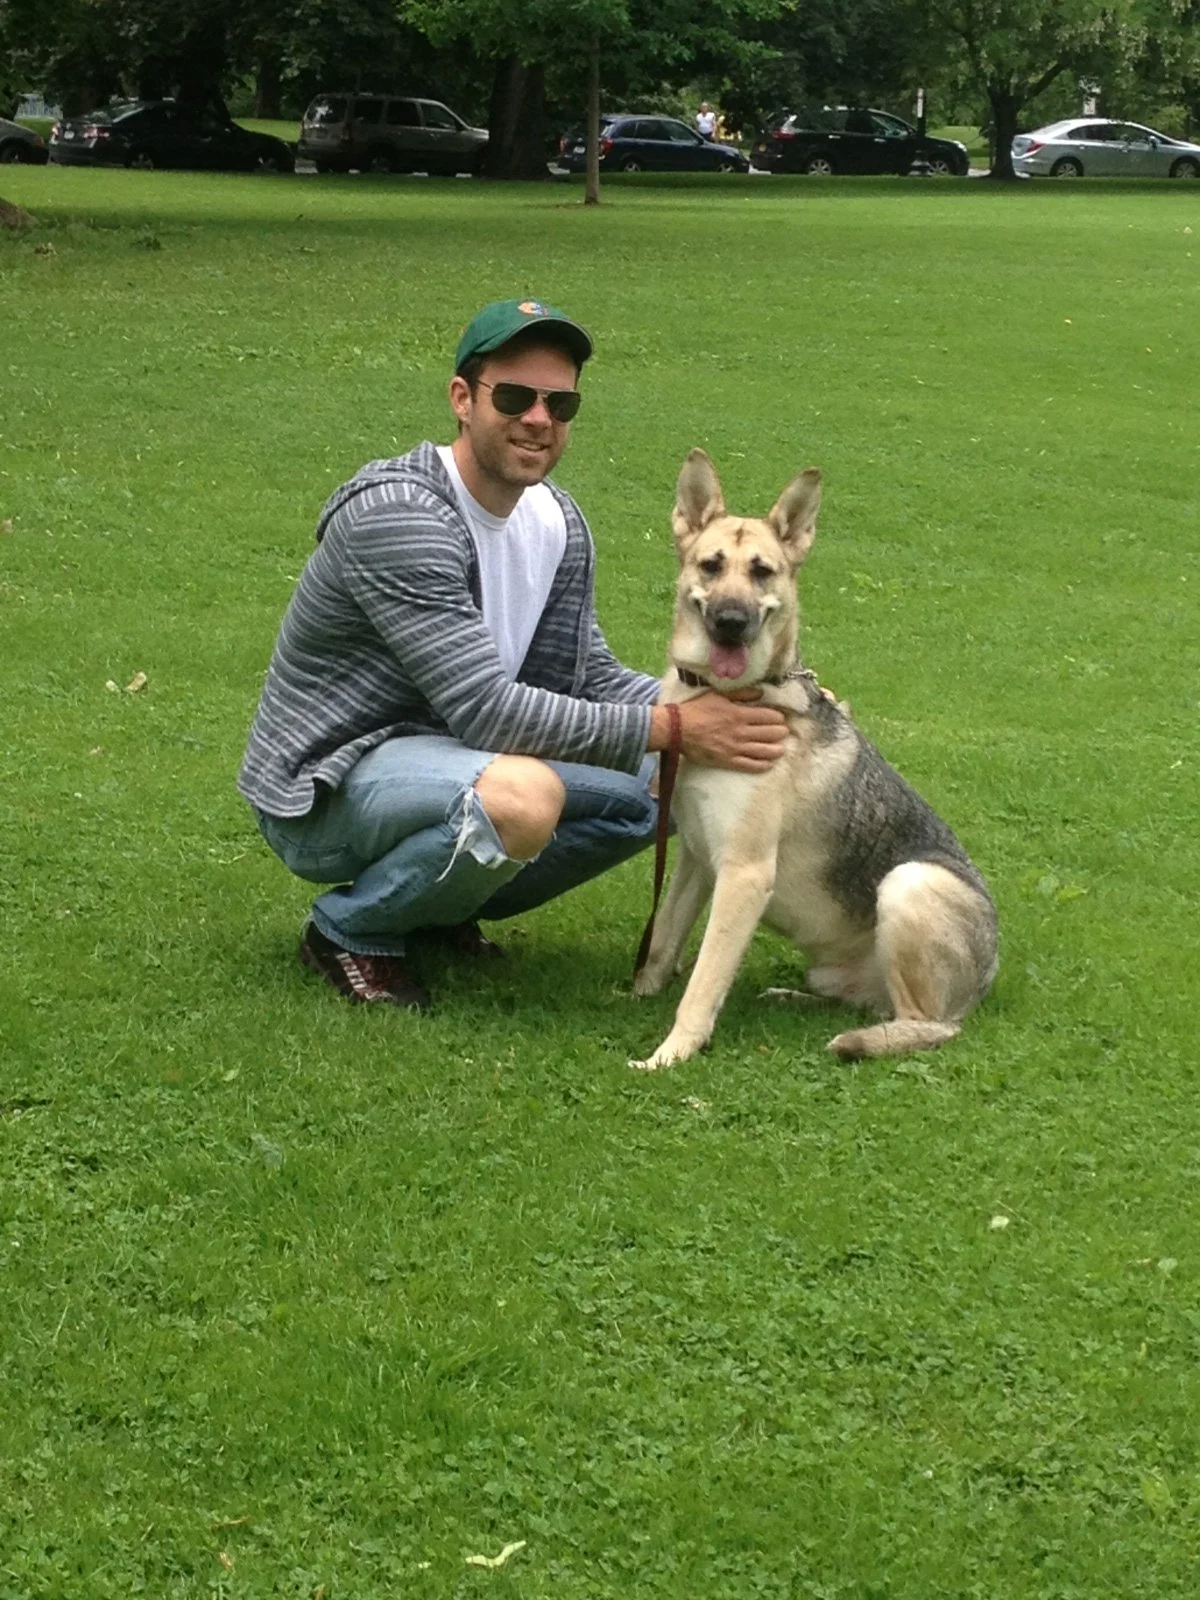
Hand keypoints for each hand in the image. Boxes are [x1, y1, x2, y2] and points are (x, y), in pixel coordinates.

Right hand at [653, 691, 787, 772]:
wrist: (678, 729)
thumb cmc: (697, 710)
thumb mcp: (719, 695)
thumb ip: (741, 694)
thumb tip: (761, 693)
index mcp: (740, 714)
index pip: (769, 716)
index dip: (779, 718)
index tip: (781, 718)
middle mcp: (741, 732)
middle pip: (771, 734)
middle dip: (781, 733)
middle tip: (783, 733)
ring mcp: (735, 748)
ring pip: (765, 751)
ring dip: (777, 750)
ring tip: (781, 749)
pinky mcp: (728, 761)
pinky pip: (750, 765)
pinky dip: (763, 765)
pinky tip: (769, 763)